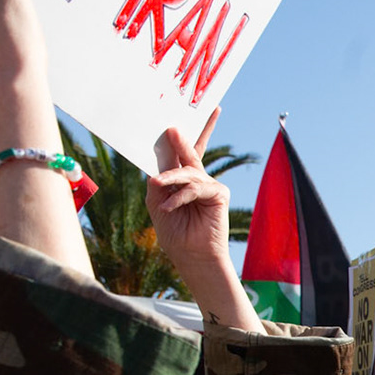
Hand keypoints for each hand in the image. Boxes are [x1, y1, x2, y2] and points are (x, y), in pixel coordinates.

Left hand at [148, 116, 236, 286]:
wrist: (191, 256)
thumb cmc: (174, 233)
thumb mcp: (156, 203)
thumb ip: (158, 182)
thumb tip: (159, 165)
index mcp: (182, 180)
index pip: (182, 154)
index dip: (183, 136)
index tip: (177, 118)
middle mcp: (197, 180)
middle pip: (190, 153)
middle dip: (181, 139)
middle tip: (170, 128)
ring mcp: (210, 186)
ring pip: (188, 172)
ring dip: (171, 178)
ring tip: (157, 185)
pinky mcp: (219, 194)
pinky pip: (197, 187)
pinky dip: (181, 196)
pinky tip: (170, 206)